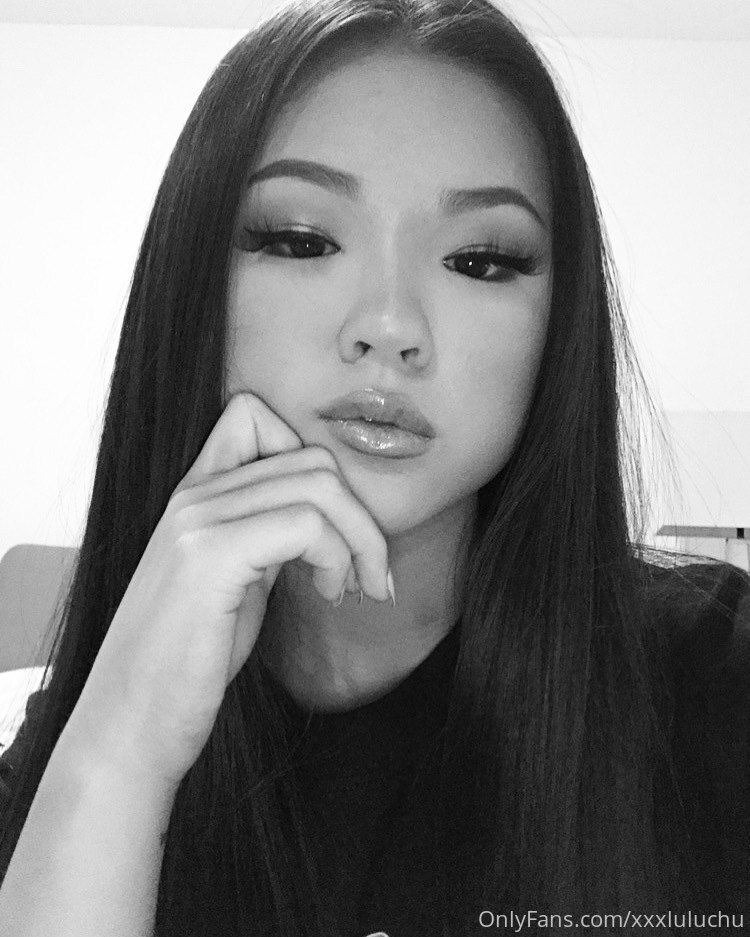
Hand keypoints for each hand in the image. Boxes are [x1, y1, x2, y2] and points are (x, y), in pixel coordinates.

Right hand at [62, 392, 391, 792]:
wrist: (130, 728)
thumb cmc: (186, 665)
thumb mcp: (233, 582)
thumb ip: (264, 536)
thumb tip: (321, 519)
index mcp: (194, 495)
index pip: (254, 415)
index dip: (310, 460)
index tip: (331, 525)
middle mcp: (192, 496)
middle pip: (311, 457)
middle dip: (361, 516)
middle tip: (369, 574)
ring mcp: (197, 521)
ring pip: (319, 484)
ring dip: (360, 539)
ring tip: (352, 587)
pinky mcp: (209, 558)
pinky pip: (307, 525)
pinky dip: (339, 557)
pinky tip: (332, 594)